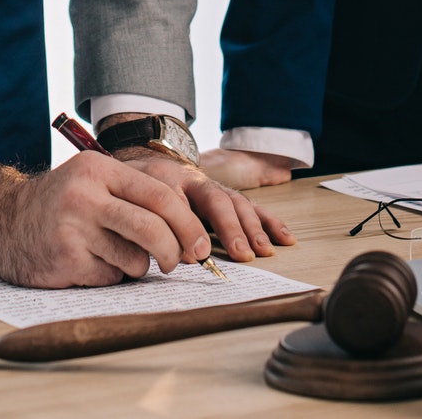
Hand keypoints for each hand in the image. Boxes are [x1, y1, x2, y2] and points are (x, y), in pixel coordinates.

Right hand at [0, 152, 212, 287]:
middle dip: (175, 251)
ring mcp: (73, 229)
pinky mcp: (64, 260)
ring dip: (136, 266)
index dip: (188, 224)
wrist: (0, 220)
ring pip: (135, 259)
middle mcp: (86, 196)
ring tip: (115, 256)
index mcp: (99, 170)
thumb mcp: (92, 181)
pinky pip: (110, 277)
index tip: (201, 245)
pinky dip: (110, 275)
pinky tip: (89, 263)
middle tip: (178, 262)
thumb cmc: (60, 203)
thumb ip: (134, 195)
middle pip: (154, 228)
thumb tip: (190, 230)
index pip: (160, 195)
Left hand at [117, 150, 296, 259]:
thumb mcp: (136, 200)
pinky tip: (285, 237)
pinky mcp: (229, 197)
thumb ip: (156, 225)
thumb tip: (183, 256)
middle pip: (217, 200)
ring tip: (265, 250)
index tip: (196, 256)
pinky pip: (252, 207)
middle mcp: (197, 181)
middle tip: (242, 254)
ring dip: (254, 228)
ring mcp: (215, 188)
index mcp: (169, 180)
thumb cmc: (140, 189)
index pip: (180, 200)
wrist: (147, 165)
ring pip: (237, 203)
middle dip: (231, 228)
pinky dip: (269, 222)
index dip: (189, 227)